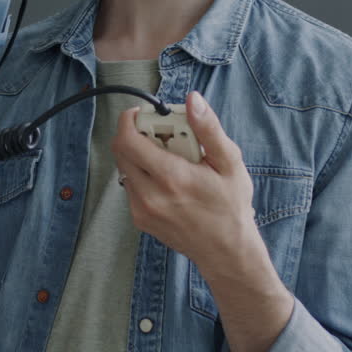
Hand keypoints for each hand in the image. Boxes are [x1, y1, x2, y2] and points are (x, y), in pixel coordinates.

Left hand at [112, 90, 254, 270]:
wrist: (227, 252)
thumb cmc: (231, 205)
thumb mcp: (229, 163)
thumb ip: (208, 129)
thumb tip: (192, 99)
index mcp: (171, 177)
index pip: (128, 140)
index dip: (129, 120)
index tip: (144, 114)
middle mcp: (150, 195)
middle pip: (121, 151)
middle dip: (137, 135)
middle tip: (164, 135)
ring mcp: (141, 210)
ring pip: (125, 168)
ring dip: (139, 155)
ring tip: (170, 159)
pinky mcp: (140, 219)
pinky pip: (130, 186)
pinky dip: (143, 175)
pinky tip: (168, 180)